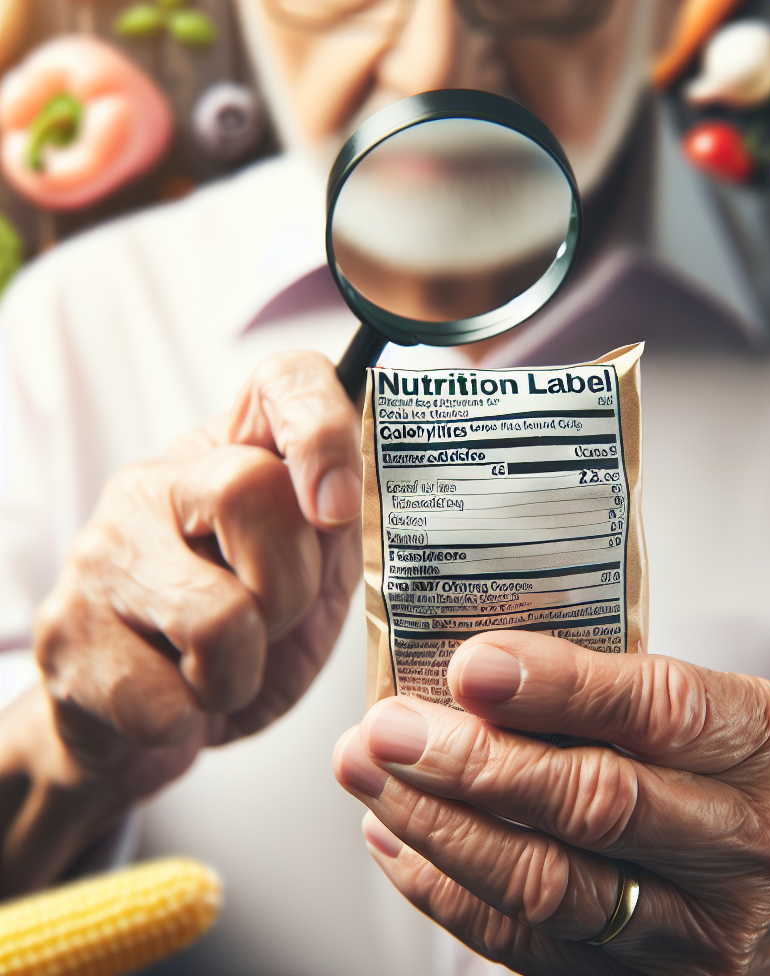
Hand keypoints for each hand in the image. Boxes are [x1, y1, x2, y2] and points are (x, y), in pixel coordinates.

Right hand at [0, 350, 361, 893]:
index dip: (323, 427)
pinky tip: (173, 701)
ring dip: (242, 671)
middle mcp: (160, 483)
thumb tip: (370, 502)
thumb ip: (342, 534)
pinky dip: (190, 718)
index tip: (337, 509)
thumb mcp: (315, 579)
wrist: (147, 722)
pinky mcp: (65, 634)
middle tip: (272, 620)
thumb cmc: (248, 640)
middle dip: (290, 586)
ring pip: (216, 613)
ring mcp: (103, 552)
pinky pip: (163, 697)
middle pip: (247, 490)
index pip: (283, 380)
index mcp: (235, 456)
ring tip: (222, 670)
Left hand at [336, 632, 769, 975]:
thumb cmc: (752, 781)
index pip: (657, 710)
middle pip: (594, 806)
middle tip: (388, 729)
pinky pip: (529, 947)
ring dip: (440, 829)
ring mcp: (699, 934)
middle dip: (474, 765)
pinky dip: (448, 893)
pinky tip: (397, 841)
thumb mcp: (724, 710)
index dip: (558, 687)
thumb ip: (620, 690)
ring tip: (370, 776)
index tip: (472, 666)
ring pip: (547, 887)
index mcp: (763, 746)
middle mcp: (742, 845)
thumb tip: (481, 669)